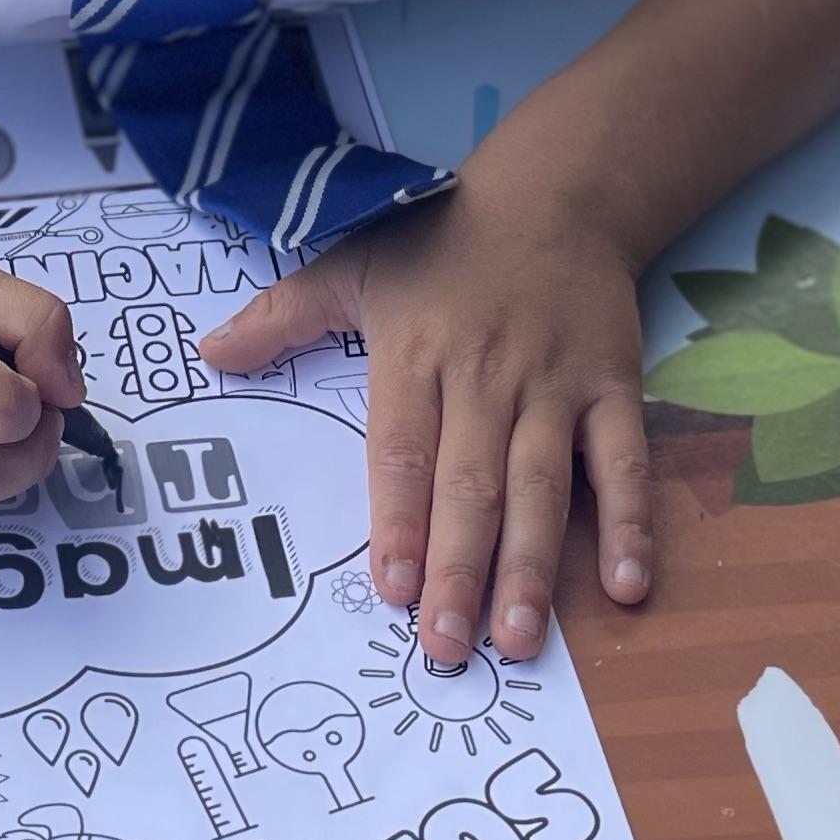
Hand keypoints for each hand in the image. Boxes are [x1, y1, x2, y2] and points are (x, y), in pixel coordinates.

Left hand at [197, 183, 652, 657]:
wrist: (557, 193)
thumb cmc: (443, 240)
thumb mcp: (353, 262)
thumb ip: (283, 316)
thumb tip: (208, 353)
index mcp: (415, 354)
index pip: (403, 452)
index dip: (398, 522)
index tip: (391, 590)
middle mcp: (486, 377)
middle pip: (471, 485)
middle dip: (459, 569)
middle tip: (446, 646)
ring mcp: (555, 386)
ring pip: (542, 487)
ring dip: (532, 567)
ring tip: (520, 639)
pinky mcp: (613, 387)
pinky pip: (623, 463)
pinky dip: (631, 523)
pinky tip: (625, 587)